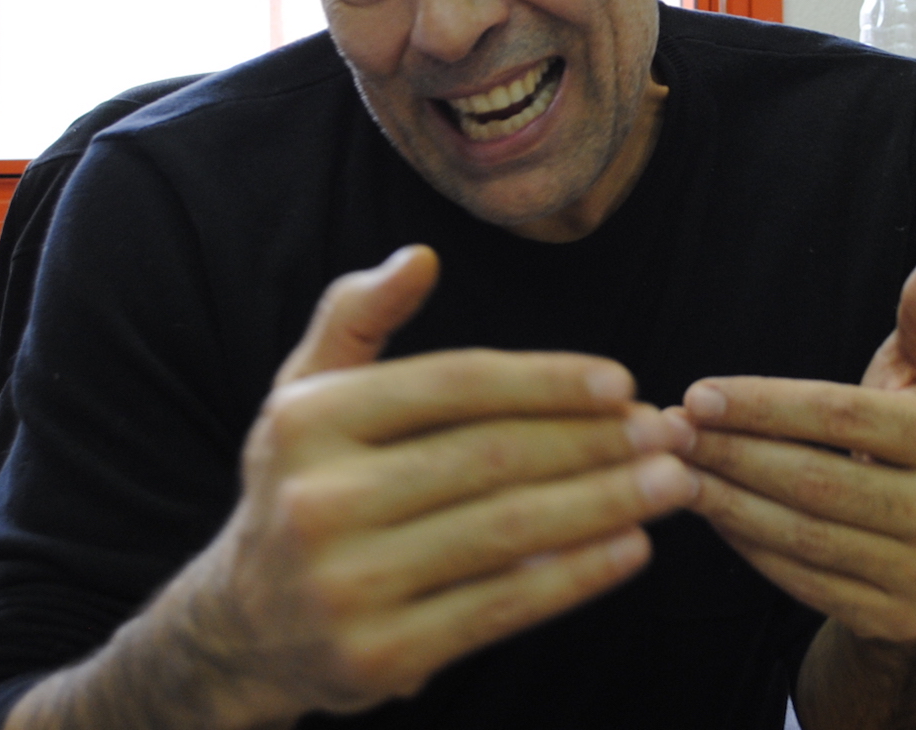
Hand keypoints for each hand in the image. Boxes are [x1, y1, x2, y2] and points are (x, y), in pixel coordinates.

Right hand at [163, 246, 698, 723]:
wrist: (241, 628)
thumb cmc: (301, 485)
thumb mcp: (303, 391)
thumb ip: (357, 316)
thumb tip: (420, 258)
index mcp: (309, 420)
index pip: (454, 385)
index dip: (546, 381)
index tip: (623, 382)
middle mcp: (319, 500)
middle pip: (491, 457)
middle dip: (596, 442)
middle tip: (669, 432)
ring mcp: (347, 585)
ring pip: (507, 530)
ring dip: (606, 503)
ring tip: (673, 484)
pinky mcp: (380, 656)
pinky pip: (501, 608)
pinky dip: (576, 576)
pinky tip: (631, 548)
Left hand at [673, 242, 915, 642]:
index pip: (840, 415)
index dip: (763, 404)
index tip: (699, 393)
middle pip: (813, 478)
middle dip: (730, 452)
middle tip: (667, 432)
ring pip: (801, 534)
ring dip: (725, 500)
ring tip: (672, 469)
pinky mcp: (892, 617)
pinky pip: (802, 580)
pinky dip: (747, 547)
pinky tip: (711, 512)